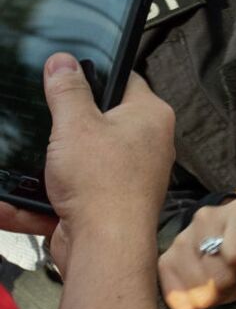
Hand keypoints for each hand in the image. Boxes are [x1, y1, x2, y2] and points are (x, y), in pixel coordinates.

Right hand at [0, 58, 174, 264]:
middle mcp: (146, 144)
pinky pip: (69, 190)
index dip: (96, 73)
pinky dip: (43, 193)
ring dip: (50, 161)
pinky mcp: (105, 201)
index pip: (125, 80)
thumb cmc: (103, 184)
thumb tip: (62, 61)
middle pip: (98, 120)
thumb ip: (67, 91)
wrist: (104, 247)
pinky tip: (13, 197)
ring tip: (31, 157)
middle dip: (65, 123)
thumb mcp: (75, 125)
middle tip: (41, 118)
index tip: (68, 72)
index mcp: (150, 116)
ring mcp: (126, 174)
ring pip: (78, 157)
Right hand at [157, 183, 235, 308]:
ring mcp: (182, 237)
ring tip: (225, 279)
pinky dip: (192, 302)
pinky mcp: (165, 260)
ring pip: (195, 289)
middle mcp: (206, 217)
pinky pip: (175, 296)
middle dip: (232, 285)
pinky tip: (207, 289)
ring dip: (213, 295)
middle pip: (216, 276)